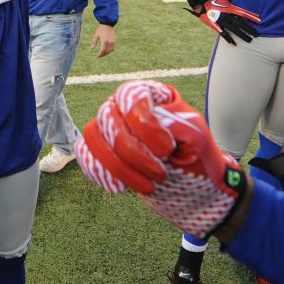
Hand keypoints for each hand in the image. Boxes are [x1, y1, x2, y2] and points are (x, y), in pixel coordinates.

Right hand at [74, 80, 247, 238]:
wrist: (194, 186)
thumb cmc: (197, 156)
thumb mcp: (197, 136)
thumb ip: (176, 122)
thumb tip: (154, 119)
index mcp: (150, 95)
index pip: (131, 95)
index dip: (144, 123)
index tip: (167, 149)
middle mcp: (125, 107)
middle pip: (107, 117)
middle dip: (132, 152)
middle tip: (161, 174)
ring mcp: (111, 129)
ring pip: (93, 136)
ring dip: (116, 165)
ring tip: (147, 186)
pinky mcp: (103, 152)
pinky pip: (85, 154)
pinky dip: (98, 171)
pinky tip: (119, 188)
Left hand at [91, 24, 115, 56]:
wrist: (108, 24)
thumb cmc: (101, 29)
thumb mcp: (96, 35)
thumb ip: (94, 42)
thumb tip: (91, 48)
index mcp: (104, 41)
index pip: (103, 50)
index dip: (100, 54)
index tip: (98, 56)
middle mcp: (109, 42)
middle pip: (106, 51)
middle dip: (103, 54)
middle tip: (100, 56)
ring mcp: (112, 42)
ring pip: (110, 51)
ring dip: (106, 53)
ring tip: (103, 54)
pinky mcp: (114, 41)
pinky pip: (113, 48)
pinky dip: (110, 51)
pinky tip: (107, 51)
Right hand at [195, 0, 260, 44]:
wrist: (201, 4)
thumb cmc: (213, 0)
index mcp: (231, 8)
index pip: (244, 13)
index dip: (251, 17)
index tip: (259, 21)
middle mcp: (228, 15)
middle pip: (241, 23)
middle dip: (250, 29)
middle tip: (258, 34)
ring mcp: (222, 21)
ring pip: (235, 30)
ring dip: (243, 35)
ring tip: (249, 40)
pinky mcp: (216, 26)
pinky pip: (223, 34)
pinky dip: (229, 39)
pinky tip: (234, 44)